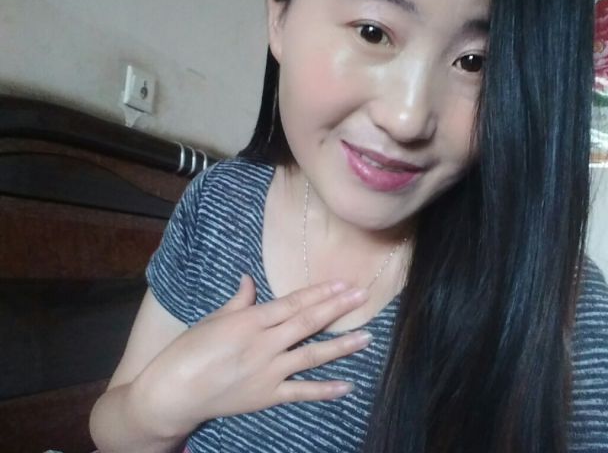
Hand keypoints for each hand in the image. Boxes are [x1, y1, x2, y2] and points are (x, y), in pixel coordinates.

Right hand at [130, 276, 370, 438]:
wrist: (172, 394)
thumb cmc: (187, 351)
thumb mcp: (212, 319)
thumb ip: (238, 301)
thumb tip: (250, 279)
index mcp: (250, 321)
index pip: (292, 302)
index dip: (319, 292)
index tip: (342, 283)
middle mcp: (264, 344)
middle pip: (307, 322)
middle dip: (337, 308)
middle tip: (362, 296)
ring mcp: (268, 372)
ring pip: (311, 355)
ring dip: (341, 345)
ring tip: (367, 336)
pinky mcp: (267, 396)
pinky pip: (301, 393)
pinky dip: (325, 390)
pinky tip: (347, 385)